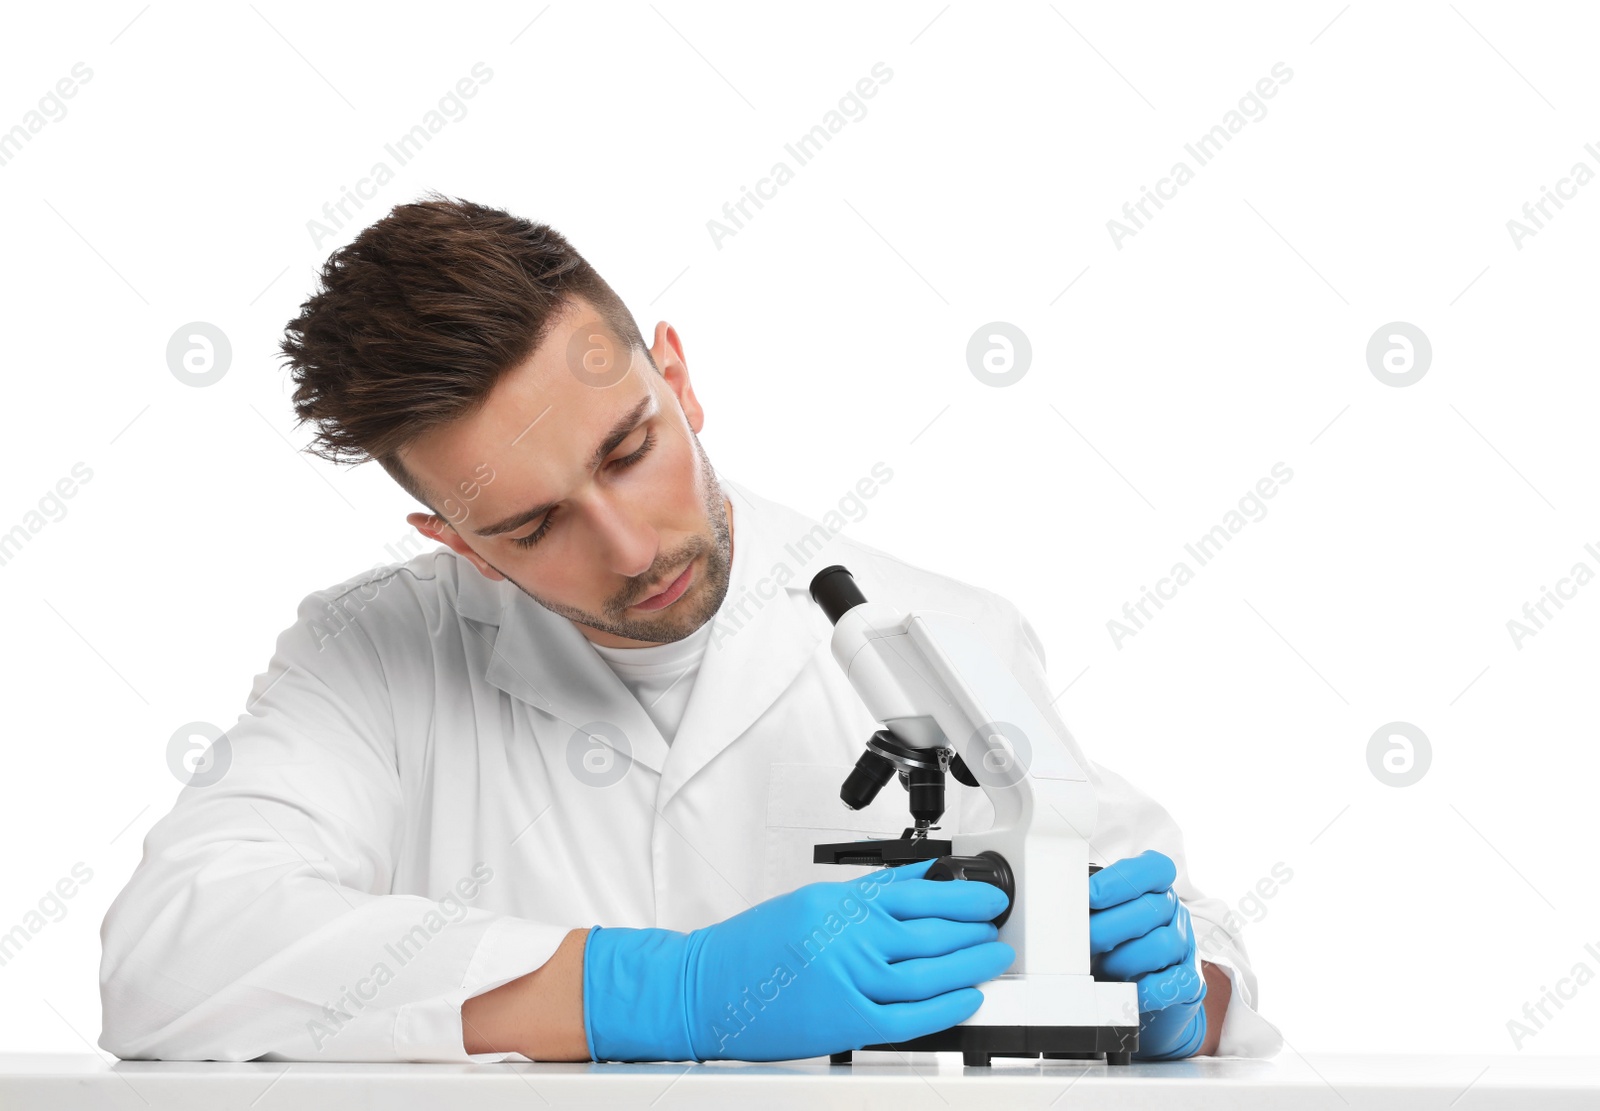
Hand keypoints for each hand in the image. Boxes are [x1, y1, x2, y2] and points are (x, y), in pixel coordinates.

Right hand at [583, 858, 1014, 1060]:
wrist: (706, 988)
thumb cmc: (752, 947)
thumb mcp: (812, 901)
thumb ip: (869, 891)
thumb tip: (919, 878)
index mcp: (841, 903)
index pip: (919, 893)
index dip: (963, 897)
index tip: (987, 898)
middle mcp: (849, 937)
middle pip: (931, 932)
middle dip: (975, 930)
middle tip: (998, 928)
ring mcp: (850, 980)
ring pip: (928, 973)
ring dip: (970, 964)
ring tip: (993, 958)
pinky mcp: (847, 1022)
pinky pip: (910, 1017)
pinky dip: (944, 1007)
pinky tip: (967, 998)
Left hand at [1089, 849, 1207, 1059]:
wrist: (1131, 991)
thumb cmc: (1108, 943)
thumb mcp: (1100, 916)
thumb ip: (1091, 906)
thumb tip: (1067, 905)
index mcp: (1153, 886)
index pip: (1154, 868)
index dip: (1121, 880)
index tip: (1090, 895)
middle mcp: (1173, 911)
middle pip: (1151, 909)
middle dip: (1108, 929)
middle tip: (1083, 943)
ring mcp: (1184, 945)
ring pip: (1162, 944)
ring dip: (1125, 960)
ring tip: (1102, 968)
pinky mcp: (1191, 981)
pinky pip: (1177, 981)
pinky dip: (1150, 988)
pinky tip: (1130, 989)